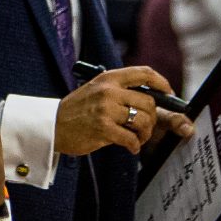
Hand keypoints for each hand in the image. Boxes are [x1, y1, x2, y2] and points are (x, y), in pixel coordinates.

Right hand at [56, 66, 192, 154]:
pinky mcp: (103, 128)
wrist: (52, 126)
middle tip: (145, 128)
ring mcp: (106, 109)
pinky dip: (134, 145)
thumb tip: (152, 99)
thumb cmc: (77, 110)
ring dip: (145, 134)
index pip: (144, 73)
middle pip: (148, 102)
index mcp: (109, 78)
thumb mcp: (97, 90)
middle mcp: (109, 91)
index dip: (161, 83)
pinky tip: (130, 147)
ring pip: (143, 121)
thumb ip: (120, 91)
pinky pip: (131, 138)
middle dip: (152, 119)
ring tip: (137, 138)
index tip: (168, 93)